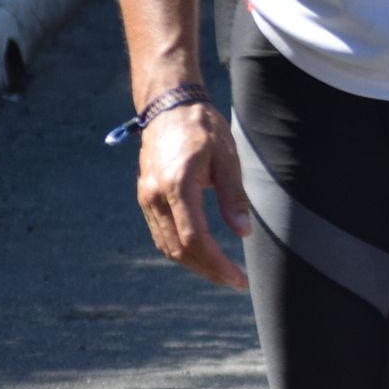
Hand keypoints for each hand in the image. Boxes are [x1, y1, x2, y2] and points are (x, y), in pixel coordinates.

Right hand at [135, 99, 249, 290]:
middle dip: (208, 270)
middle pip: (179, 249)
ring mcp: (146, 198)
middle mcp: (155, 196)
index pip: (195, 239)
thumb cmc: (202, 128)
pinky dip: (180, 250)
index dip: (217, 264)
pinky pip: (161, 234)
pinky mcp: (145, 197)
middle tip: (235, 282)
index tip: (239, 278)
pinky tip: (201, 253)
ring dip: (193, 264)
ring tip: (221, 272)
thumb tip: (243, 233)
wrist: (169, 106)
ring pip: (167, 246)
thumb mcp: (227, 158)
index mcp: (177, 185)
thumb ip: (233, 197)